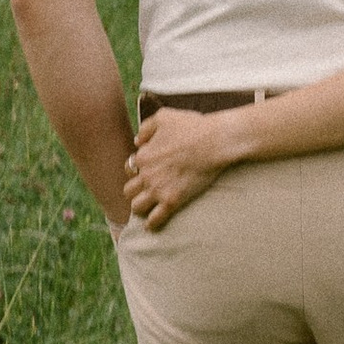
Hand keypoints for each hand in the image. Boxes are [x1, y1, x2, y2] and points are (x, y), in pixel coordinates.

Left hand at [123, 106, 244, 232]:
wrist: (214, 142)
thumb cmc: (192, 126)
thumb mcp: (164, 117)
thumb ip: (147, 128)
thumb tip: (137, 141)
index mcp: (144, 156)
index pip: (130, 168)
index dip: (138, 170)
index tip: (147, 172)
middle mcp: (146, 175)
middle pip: (129, 191)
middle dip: (136, 191)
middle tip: (146, 192)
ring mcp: (158, 190)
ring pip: (137, 207)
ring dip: (141, 208)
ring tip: (148, 208)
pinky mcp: (172, 201)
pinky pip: (155, 219)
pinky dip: (152, 224)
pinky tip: (153, 226)